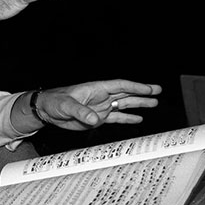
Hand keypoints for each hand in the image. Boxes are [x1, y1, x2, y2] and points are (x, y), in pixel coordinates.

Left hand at [35, 79, 162, 129]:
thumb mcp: (66, 106)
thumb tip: (95, 118)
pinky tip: (138, 119)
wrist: (45, 110)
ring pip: (123, 105)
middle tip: (158, 92)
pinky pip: (116, 117)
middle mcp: (101, 97)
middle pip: (126, 94)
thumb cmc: (54, 102)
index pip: (120, 86)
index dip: (135, 87)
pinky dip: (127, 118)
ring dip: (138, 104)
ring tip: (154, 104)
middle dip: (142, 93)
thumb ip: (80, 112)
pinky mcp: (97, 118)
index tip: (149, 88)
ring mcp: (100, 107)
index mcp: (96, 89)